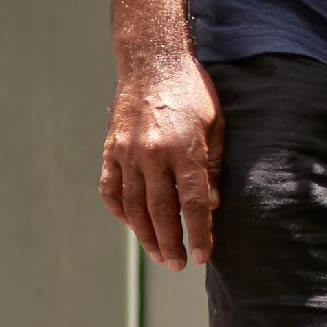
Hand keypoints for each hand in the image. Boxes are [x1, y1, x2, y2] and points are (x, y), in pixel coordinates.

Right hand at [101, 53, 223, 269]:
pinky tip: (131, 225)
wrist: (153, 61)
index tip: (201, 257)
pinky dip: (119, 210)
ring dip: (145, 235)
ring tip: (157, 254)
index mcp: (184, 149)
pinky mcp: (111, 149)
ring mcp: (127, 153)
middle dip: (170, 243)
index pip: (191, 203)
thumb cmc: (192, 92)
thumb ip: (212, 166)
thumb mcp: (215, 125)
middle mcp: (153, 154)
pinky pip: (111, 189)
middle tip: (178, 265)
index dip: (197, 233)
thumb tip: (212, 206)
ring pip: (133, 206)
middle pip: (160, 211)